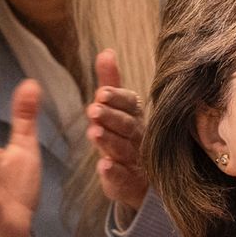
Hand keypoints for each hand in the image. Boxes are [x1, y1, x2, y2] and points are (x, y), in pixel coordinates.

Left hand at [87, 50, 150, 215]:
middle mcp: (139, 137)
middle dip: (110, 117)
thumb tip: (106, 51)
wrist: (142, 182)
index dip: (117, 98)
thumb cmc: (127, 139)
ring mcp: (136, 162)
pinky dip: (114, 173)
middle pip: (126, 125)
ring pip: (124, 149)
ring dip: (109, 141)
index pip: (130, 104)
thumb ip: (111, 83)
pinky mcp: (130, 184)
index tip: (101, 92)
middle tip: (93, 110)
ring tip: (95, 133)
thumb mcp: (118, 111)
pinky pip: (123, 179)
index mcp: (136, 117)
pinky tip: (104, 167)